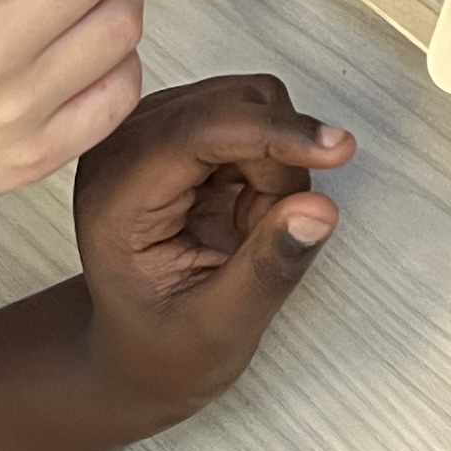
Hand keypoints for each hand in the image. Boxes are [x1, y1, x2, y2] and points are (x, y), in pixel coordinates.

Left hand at [68, 73, 351, 416]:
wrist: (138, 347)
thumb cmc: (165, 346)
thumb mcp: (218, 329)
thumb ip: (266, 269)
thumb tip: (318, 208)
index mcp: (113, 198)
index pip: (196, 132)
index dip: (271, 134)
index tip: (337, 150)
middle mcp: (122, 148)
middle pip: (231, 106)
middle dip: (276, 166)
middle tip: (263, 233)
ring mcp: (150, 130)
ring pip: (250, 103)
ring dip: (276, 164)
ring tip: (249, 228)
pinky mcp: (180, 125)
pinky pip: (253, 114)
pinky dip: (270, 161)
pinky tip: (244, 210)